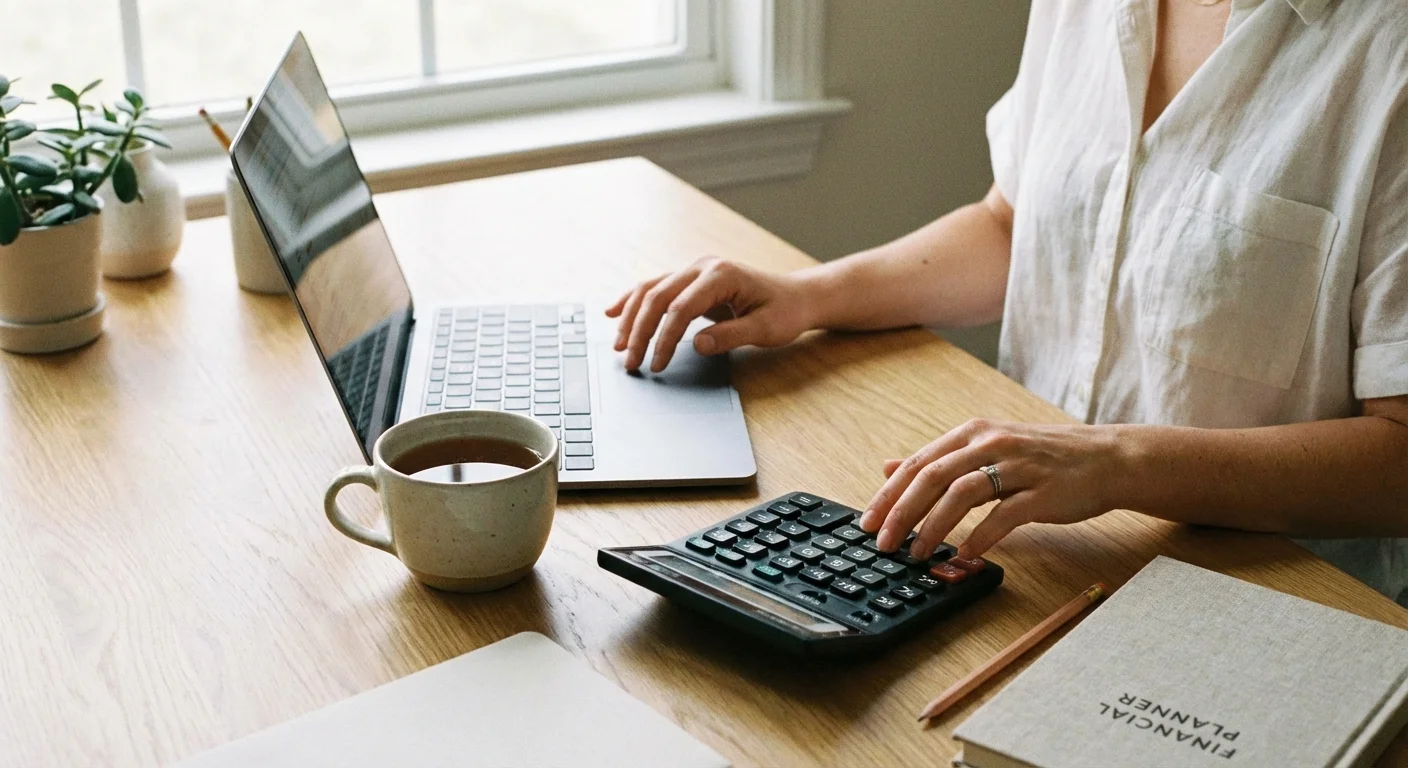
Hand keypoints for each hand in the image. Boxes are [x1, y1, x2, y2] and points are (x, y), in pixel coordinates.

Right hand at [605, 257, 816, 371]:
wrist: (796, 297)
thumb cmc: (785, 312)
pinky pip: (655, 288)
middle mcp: (702, 267)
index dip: (664, 338)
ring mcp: (694, 271)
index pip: (680, 308)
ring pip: (650, 290)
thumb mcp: (766, 329)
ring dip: (630, 317)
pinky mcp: (691, 281)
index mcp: (721, 275)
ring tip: (619, 345)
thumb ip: (731, 335)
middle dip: (639, 331)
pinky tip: (613, 312)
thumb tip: (697, 345)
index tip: (657, 365)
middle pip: (657, 297)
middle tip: (630, 362)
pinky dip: (633, 301)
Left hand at [856, 419, 1122, 559]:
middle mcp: (991, 443)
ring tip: (917, 552)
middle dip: (902, 512)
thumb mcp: (985, 450)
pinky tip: (965, 553)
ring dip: (934, 526)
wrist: (1105, 459)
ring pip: (963, 493)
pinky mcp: (1043, 491)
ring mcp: (1018, 466)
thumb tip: (889, 467)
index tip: (867, 523)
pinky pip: (1005, 514)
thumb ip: (939, 460)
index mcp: (973, 434)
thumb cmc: (1041, 459)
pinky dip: (981, 535)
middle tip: (883, 542)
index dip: (889, 494)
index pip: (919, 463)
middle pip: (933, 476)